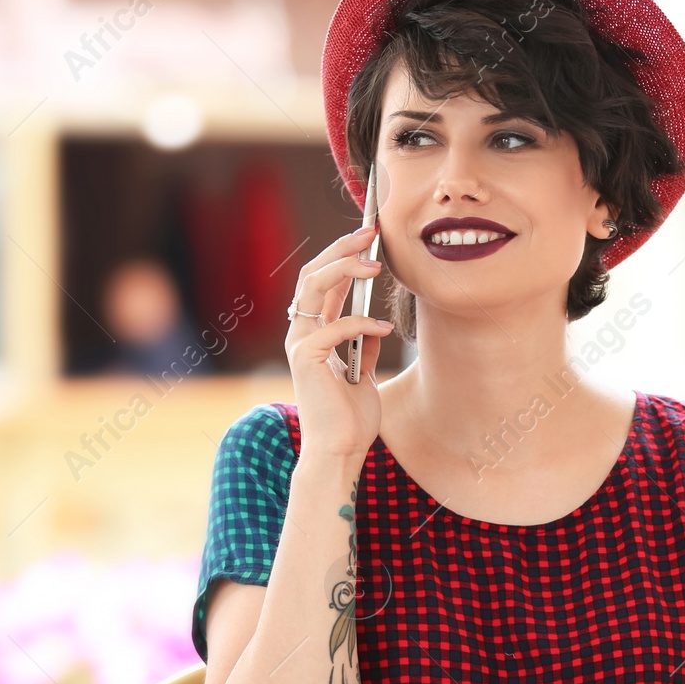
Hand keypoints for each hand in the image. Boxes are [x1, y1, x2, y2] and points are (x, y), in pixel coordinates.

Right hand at [283, 223, 392, 459]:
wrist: (340, 451)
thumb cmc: (351, 419)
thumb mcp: (364, 375)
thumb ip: (362, 349)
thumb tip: (375, 328)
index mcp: (315, 334)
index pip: (324, 282)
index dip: (344, 255)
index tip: (370, 238)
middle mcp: (302, 333)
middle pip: (314, 274)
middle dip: (341, 248)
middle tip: (370, 232)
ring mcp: (301, 344)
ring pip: (313, 288)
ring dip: (344, 270)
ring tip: (374, 264)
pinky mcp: (306, 359)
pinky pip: (333, 328)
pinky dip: (360, 324)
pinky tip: (383, 329)